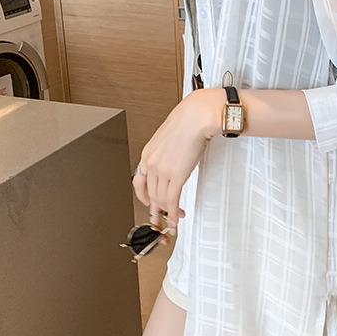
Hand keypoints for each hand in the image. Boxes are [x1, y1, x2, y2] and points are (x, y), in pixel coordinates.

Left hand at [131, 88, 222, 239]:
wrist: (197, 116)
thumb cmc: (187, 121)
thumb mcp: (169, 138)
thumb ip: (166, 153)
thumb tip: (171, 162)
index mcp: (147, 154)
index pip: (139, 183)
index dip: (145, 198)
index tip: (150, 205)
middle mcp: (151, 163)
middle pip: (151, 195)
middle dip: (158, 209)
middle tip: (165, 217)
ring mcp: (162, 170)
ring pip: (161, 200)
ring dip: (168, 213)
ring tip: (175, 219)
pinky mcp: (176, 175)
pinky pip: (172, 201)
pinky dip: (173, 214)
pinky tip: (176, 219)